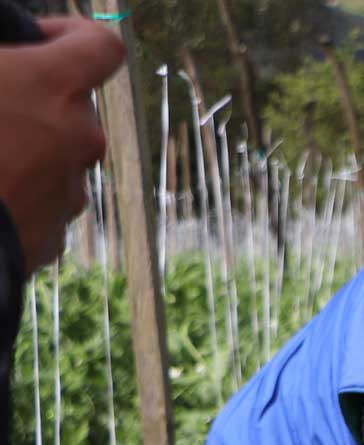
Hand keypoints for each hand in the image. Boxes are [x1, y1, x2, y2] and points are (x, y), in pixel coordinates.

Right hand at [0, 17, 124, 274]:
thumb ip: (0, 64)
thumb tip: (7, 71)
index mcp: (55, 86)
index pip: (101, 47)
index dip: (74, 38)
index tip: (42, 42)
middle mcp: (78, 137)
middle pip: (75, 108)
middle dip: (39, 103)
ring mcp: (71, 191)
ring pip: (59, 159)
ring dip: (29, 153)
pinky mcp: (55, 235)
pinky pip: (42, 204)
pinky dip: (19, 197)